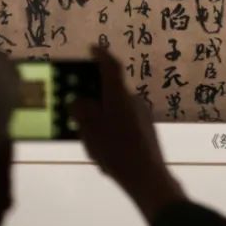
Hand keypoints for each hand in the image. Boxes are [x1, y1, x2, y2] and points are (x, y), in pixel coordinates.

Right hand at [73, 45, 186, 221]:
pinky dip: (112, 129)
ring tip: (88, 135)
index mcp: (119, 95)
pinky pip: (124, 123)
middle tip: (79, 103)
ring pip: (117, 109)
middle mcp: (133, 100)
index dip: (101, 55)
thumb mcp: (89, 131)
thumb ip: (81, 111)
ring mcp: (143, 115)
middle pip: (112, 89)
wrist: (147, 177)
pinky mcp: (147, 130)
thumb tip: (79, 101)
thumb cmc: (115, 150)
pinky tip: (103, 151)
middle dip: (95, 95)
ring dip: (102, 115)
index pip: (111, 67)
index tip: (92, 49)